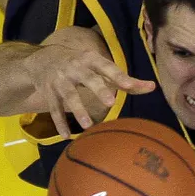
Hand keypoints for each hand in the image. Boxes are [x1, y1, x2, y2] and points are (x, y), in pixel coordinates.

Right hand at [22, 44, 154, 137]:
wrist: (41, 59)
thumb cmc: (80, 65)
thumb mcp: (99, 66)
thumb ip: (124, 79)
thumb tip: (153, 87)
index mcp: (91, 59)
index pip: (107, 67)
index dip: (118, 76)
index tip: (130, 85)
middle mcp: (75, 67)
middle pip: (88, 78)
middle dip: (98, 89)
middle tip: (110, 103)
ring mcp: (60, 80)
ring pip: (69, 95)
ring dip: (78, 110)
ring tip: (87, 126)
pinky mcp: (48, 92)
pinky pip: (54, 109)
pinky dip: (59, 122)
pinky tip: (66, 136)